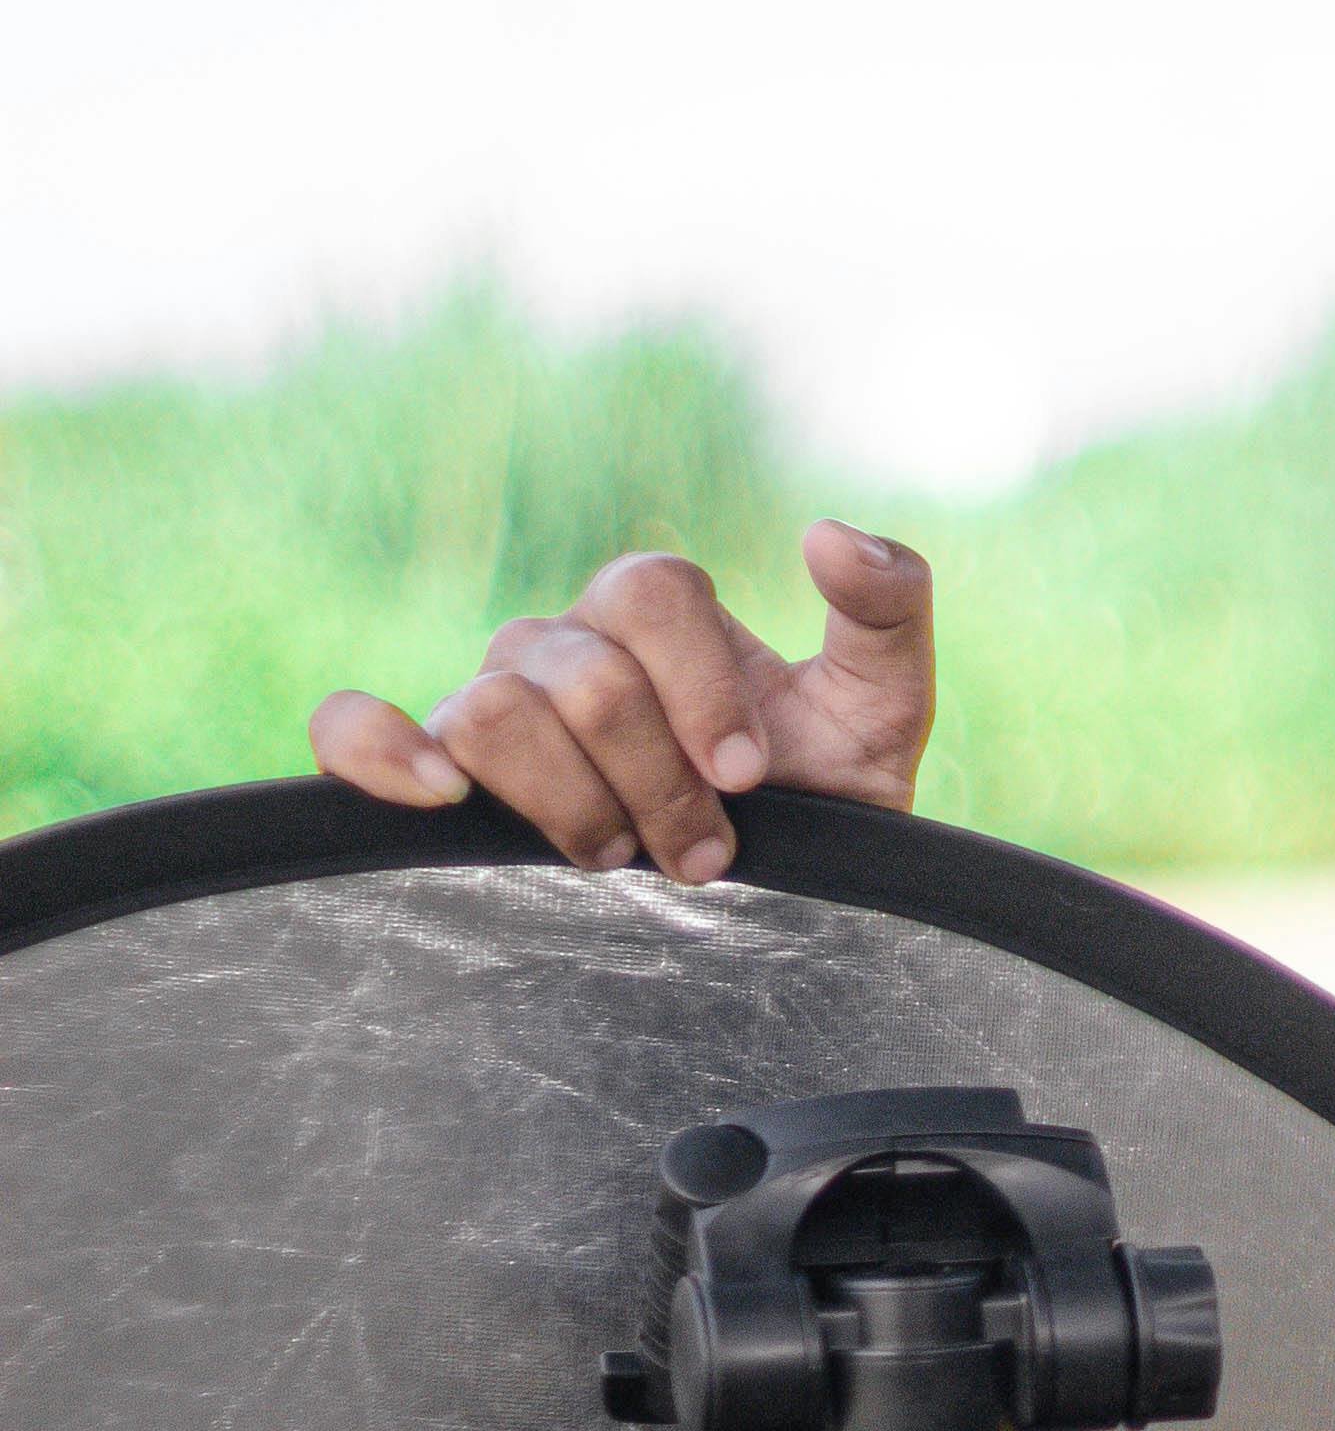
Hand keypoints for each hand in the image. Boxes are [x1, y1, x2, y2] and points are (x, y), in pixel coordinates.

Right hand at [306, 520, 937, 879]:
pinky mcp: (434, 771)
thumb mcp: (882, 705)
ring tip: (625, 859)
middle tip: (709, 851)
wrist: (784, 896)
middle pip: (580, 675)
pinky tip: (438, 793)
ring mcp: (490, 704)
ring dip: (572, 802)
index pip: (649, 594)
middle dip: (657, 778)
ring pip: (491, 713)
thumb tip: (826, 534)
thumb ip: (885, 609)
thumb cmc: (828, 796)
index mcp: (652, 610)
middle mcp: (560, 645)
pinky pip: (352, 729)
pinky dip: (376, 751)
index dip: (699, 687)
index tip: (748, 776)